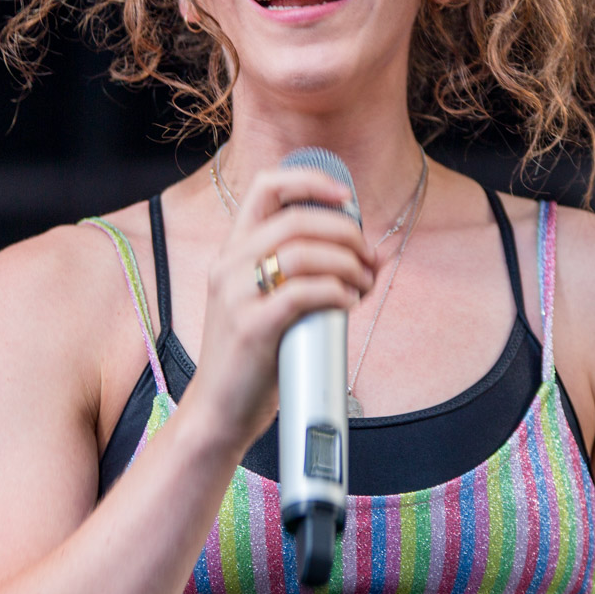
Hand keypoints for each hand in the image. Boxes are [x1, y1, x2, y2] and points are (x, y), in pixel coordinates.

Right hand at [181, 166, 376, 451]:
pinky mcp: (251, 327)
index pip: (266, 188)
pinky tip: (348, 303)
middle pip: (297, 219)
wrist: (219, 411)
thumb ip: (309, 276)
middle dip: (345, 233)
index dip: (310, 182)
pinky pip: (304, 293)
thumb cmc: (253, 359)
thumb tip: (375, 255)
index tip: (345, 197)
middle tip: (368, 258)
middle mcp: (229, 266)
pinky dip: (336, 292)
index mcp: (232, 253)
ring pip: (304, 253)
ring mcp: (236, 295)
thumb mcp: (270, 305)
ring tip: (363, 285)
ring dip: (347, 264)